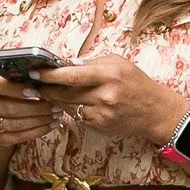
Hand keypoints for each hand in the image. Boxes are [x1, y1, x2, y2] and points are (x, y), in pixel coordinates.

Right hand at [0, 66, 55, 150]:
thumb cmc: (10, 85)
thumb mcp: (12, 75)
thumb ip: (22, 74)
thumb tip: (44, 74)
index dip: (16, 89)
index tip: (36, 92)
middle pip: (8, 108)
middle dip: (35, 108)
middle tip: (55, 105)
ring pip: (15, 124)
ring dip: (39, 120)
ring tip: (56, 115)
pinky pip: (18, 137)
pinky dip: (37, 132)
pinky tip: (50, 125)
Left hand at [37, 56, 186, 147]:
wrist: (155, 111)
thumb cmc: (136, 83)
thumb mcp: (118, 64)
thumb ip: (92, 63)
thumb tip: (66, 64)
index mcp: (109, 74)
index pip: (72, 75)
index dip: (50, 75)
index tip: (35, 73)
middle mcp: (105, 95)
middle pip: (65, 93)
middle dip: (47, 89)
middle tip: (34, 84)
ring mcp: (102, 113)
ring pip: (69, 106)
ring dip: (58, 100)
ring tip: (51, 92)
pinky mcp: (100, 126)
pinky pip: (78, 117)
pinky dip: (74, 110)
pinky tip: (76, 104)